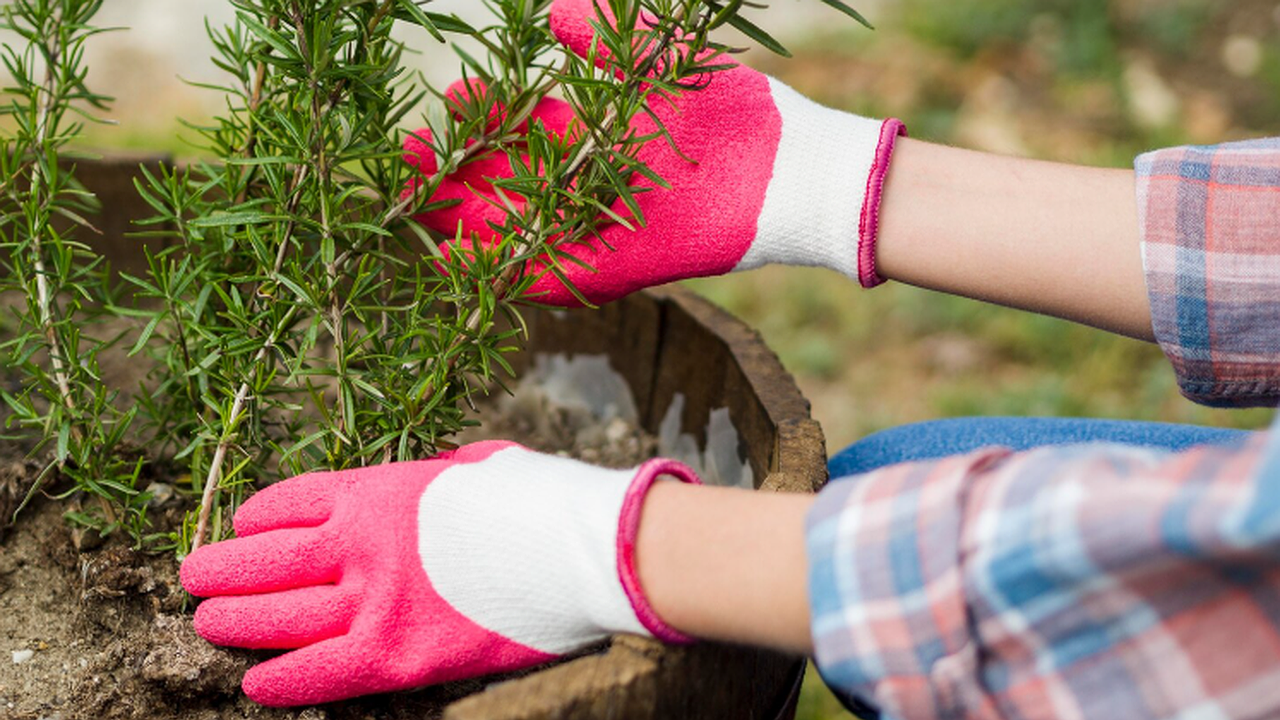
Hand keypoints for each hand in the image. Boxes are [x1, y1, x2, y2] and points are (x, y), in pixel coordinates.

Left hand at [180, 440, 699, 705]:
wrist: (585, 549)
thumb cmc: (541, 499)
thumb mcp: (474, 467)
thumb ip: (431, 480)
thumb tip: (428, 485)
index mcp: (379, 490)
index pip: (290, 503)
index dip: (256, 517)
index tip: (242, 526)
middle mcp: (362, 546)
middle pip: (267, 561)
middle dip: (222, 569)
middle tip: (194, 577)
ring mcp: (375, 603)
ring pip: (279, 617)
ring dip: (235, 620)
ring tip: (208, 622)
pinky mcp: (399, 656)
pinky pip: (320, 673)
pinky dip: (282, 678)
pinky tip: (256, 682)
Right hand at [404, 0, 905, 305]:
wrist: (792, 170)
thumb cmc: (738, 114)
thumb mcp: (663, 62)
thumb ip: (606, 39)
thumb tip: (550, 12)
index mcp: (598, 135)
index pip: (522, 126)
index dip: (482, 115)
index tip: (448, 97)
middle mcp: (591, 184)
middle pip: (507, 181)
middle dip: (457, 172)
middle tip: (408, 161)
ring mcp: (603, 228)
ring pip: (520, 229)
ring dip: (469, 224)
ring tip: (421, 212)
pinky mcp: (621, 267)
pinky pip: (556, 275)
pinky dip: (512, 272)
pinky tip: (469, 263)